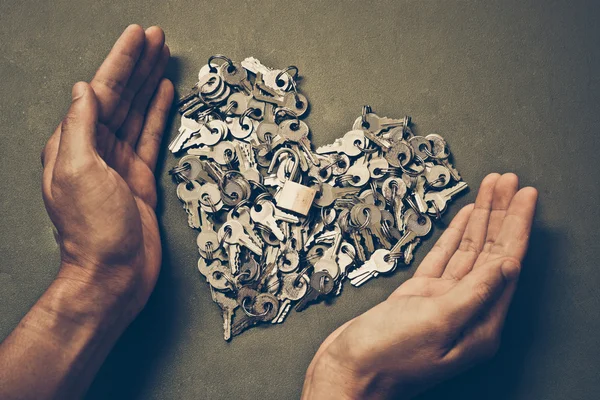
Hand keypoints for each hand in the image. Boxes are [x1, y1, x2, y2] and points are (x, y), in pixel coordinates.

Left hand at [41, 25, 172, 316]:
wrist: (115, 275)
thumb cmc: (94, 232)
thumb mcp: (79, 173)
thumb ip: (81, 128)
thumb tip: (85, 90)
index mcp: (75, 145)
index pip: (100, 92)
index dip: (120, 61)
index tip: (138, 37)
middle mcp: (95, 150)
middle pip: (120, 96)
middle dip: (137, 64)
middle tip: (156, 38)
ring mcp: (119, 163)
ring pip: (136, 112)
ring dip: (148, 83)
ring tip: (162, 58)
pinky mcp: (139, 178)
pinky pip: (151, 136)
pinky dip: (158, 113)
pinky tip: (164, 95)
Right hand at [302, 173, 537, 398]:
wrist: (348, 369)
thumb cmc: (386, 358)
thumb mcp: (436, 322)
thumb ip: (475, 293)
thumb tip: (508, 264)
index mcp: (479, 324)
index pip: (507, 263)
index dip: (518, 225)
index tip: (525, 197)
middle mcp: (466, 311)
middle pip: (492, 251)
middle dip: (502, 214)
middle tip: (509, 182)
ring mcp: (442, 301)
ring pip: (469, 251)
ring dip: (481, 218)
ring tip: (491, 189)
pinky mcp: (420, 295)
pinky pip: (445, 258)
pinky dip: (455, 235)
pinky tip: (464, 218)